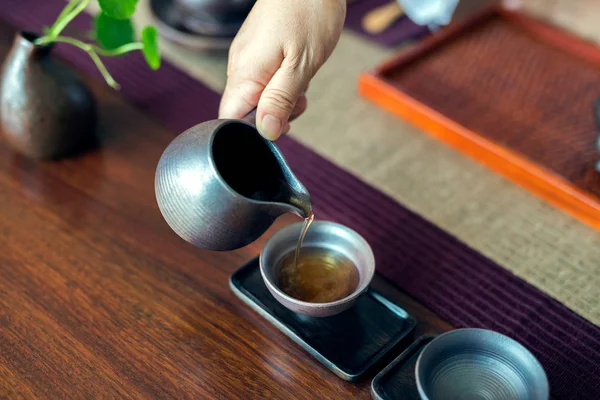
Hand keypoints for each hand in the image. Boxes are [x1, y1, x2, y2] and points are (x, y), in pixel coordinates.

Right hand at [218, 0, 345, 139]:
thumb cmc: (309, 13)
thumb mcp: (301, 65)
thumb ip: (281, 100)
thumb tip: (266, 132)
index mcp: (245, 72)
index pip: (230, 118)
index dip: (253, 130)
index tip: (280, 123)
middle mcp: (240, 66)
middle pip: (245, 110)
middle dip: (273, 115)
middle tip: (299, 100)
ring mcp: (247, 57)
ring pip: (257, 96)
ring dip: (282, 99)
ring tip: (302, 82)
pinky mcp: (258, 51)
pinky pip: (264, 80)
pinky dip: (282, 84)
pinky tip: (297, 71)